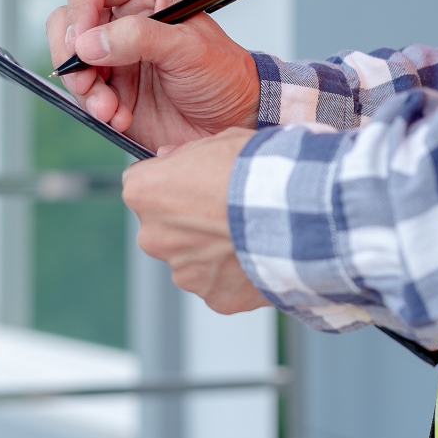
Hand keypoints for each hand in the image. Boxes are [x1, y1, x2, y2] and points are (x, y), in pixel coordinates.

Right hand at [46, 0, 259, 150]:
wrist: (234, 120)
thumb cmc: (224, 75)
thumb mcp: (189, 50)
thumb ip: (139, 39)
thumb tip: (89, 42)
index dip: (79, 7)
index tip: (83, 43)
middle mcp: (124, 20)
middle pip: (68, 21)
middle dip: (72, 55)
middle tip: (88, 81)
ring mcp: (115, 55)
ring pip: (70, 61)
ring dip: (84, 89)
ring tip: (110, 109)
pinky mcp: (112, 89)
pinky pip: (83, 94)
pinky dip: (95, 108)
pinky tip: (121, 117)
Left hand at [122, 128, 268, 312]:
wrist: (297, 211)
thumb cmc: (259, 170)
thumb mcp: (220, 141)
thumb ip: (186, 154)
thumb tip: (170, 159)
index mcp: (145, 193)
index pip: (140, 186)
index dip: (169, 183)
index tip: (192, 183)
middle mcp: (154, 237)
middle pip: (163, 228)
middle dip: (188, 222)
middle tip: (226, 210)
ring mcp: (183, 272)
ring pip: (192, 259)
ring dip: (212, 250)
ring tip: (249, 233)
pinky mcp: (214, 297)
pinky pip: (220, 284)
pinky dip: (235, 274)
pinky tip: (258, 254)